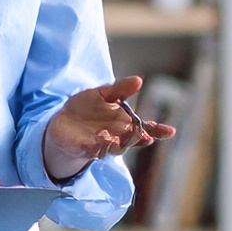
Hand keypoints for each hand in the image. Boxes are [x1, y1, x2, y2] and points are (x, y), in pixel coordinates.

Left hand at [43, 76, 175, 181]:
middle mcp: (117, 136)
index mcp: (124, 123)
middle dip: (137, 136)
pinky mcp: (86, 149)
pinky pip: (96, 150)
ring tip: (115, 134)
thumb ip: (120, 89)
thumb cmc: (85, 108)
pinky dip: (101, 145)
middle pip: (133, 140)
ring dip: (119, 143)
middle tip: (141, 130)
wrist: (60, 122)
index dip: (158, 131)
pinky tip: (102, 137)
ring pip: (116, 148)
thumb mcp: (102, 94)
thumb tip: (139, 80)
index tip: (171, 131)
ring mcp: (102, 145)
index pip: (145, 128)